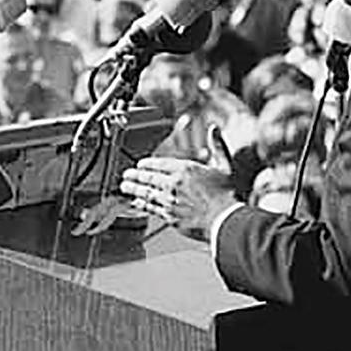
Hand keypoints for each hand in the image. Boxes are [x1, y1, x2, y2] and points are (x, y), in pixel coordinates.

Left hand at [120, 157, 238, 241]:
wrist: (224, 219)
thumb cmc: (225, 195)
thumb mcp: (223, 165)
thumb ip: (217, 146)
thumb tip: (214, 130)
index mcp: (185, 169)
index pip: (159, 163)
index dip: (146, 164)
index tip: (140, 164)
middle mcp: (173, 184)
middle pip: (148, 178)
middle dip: (135, 176)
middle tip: (127, 175)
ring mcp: (169, 201)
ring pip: (145, 193)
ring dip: (133, 189)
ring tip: (125, 187)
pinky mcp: (169, 216)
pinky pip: (150, 209)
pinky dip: (141, 205)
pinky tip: (136, 203)